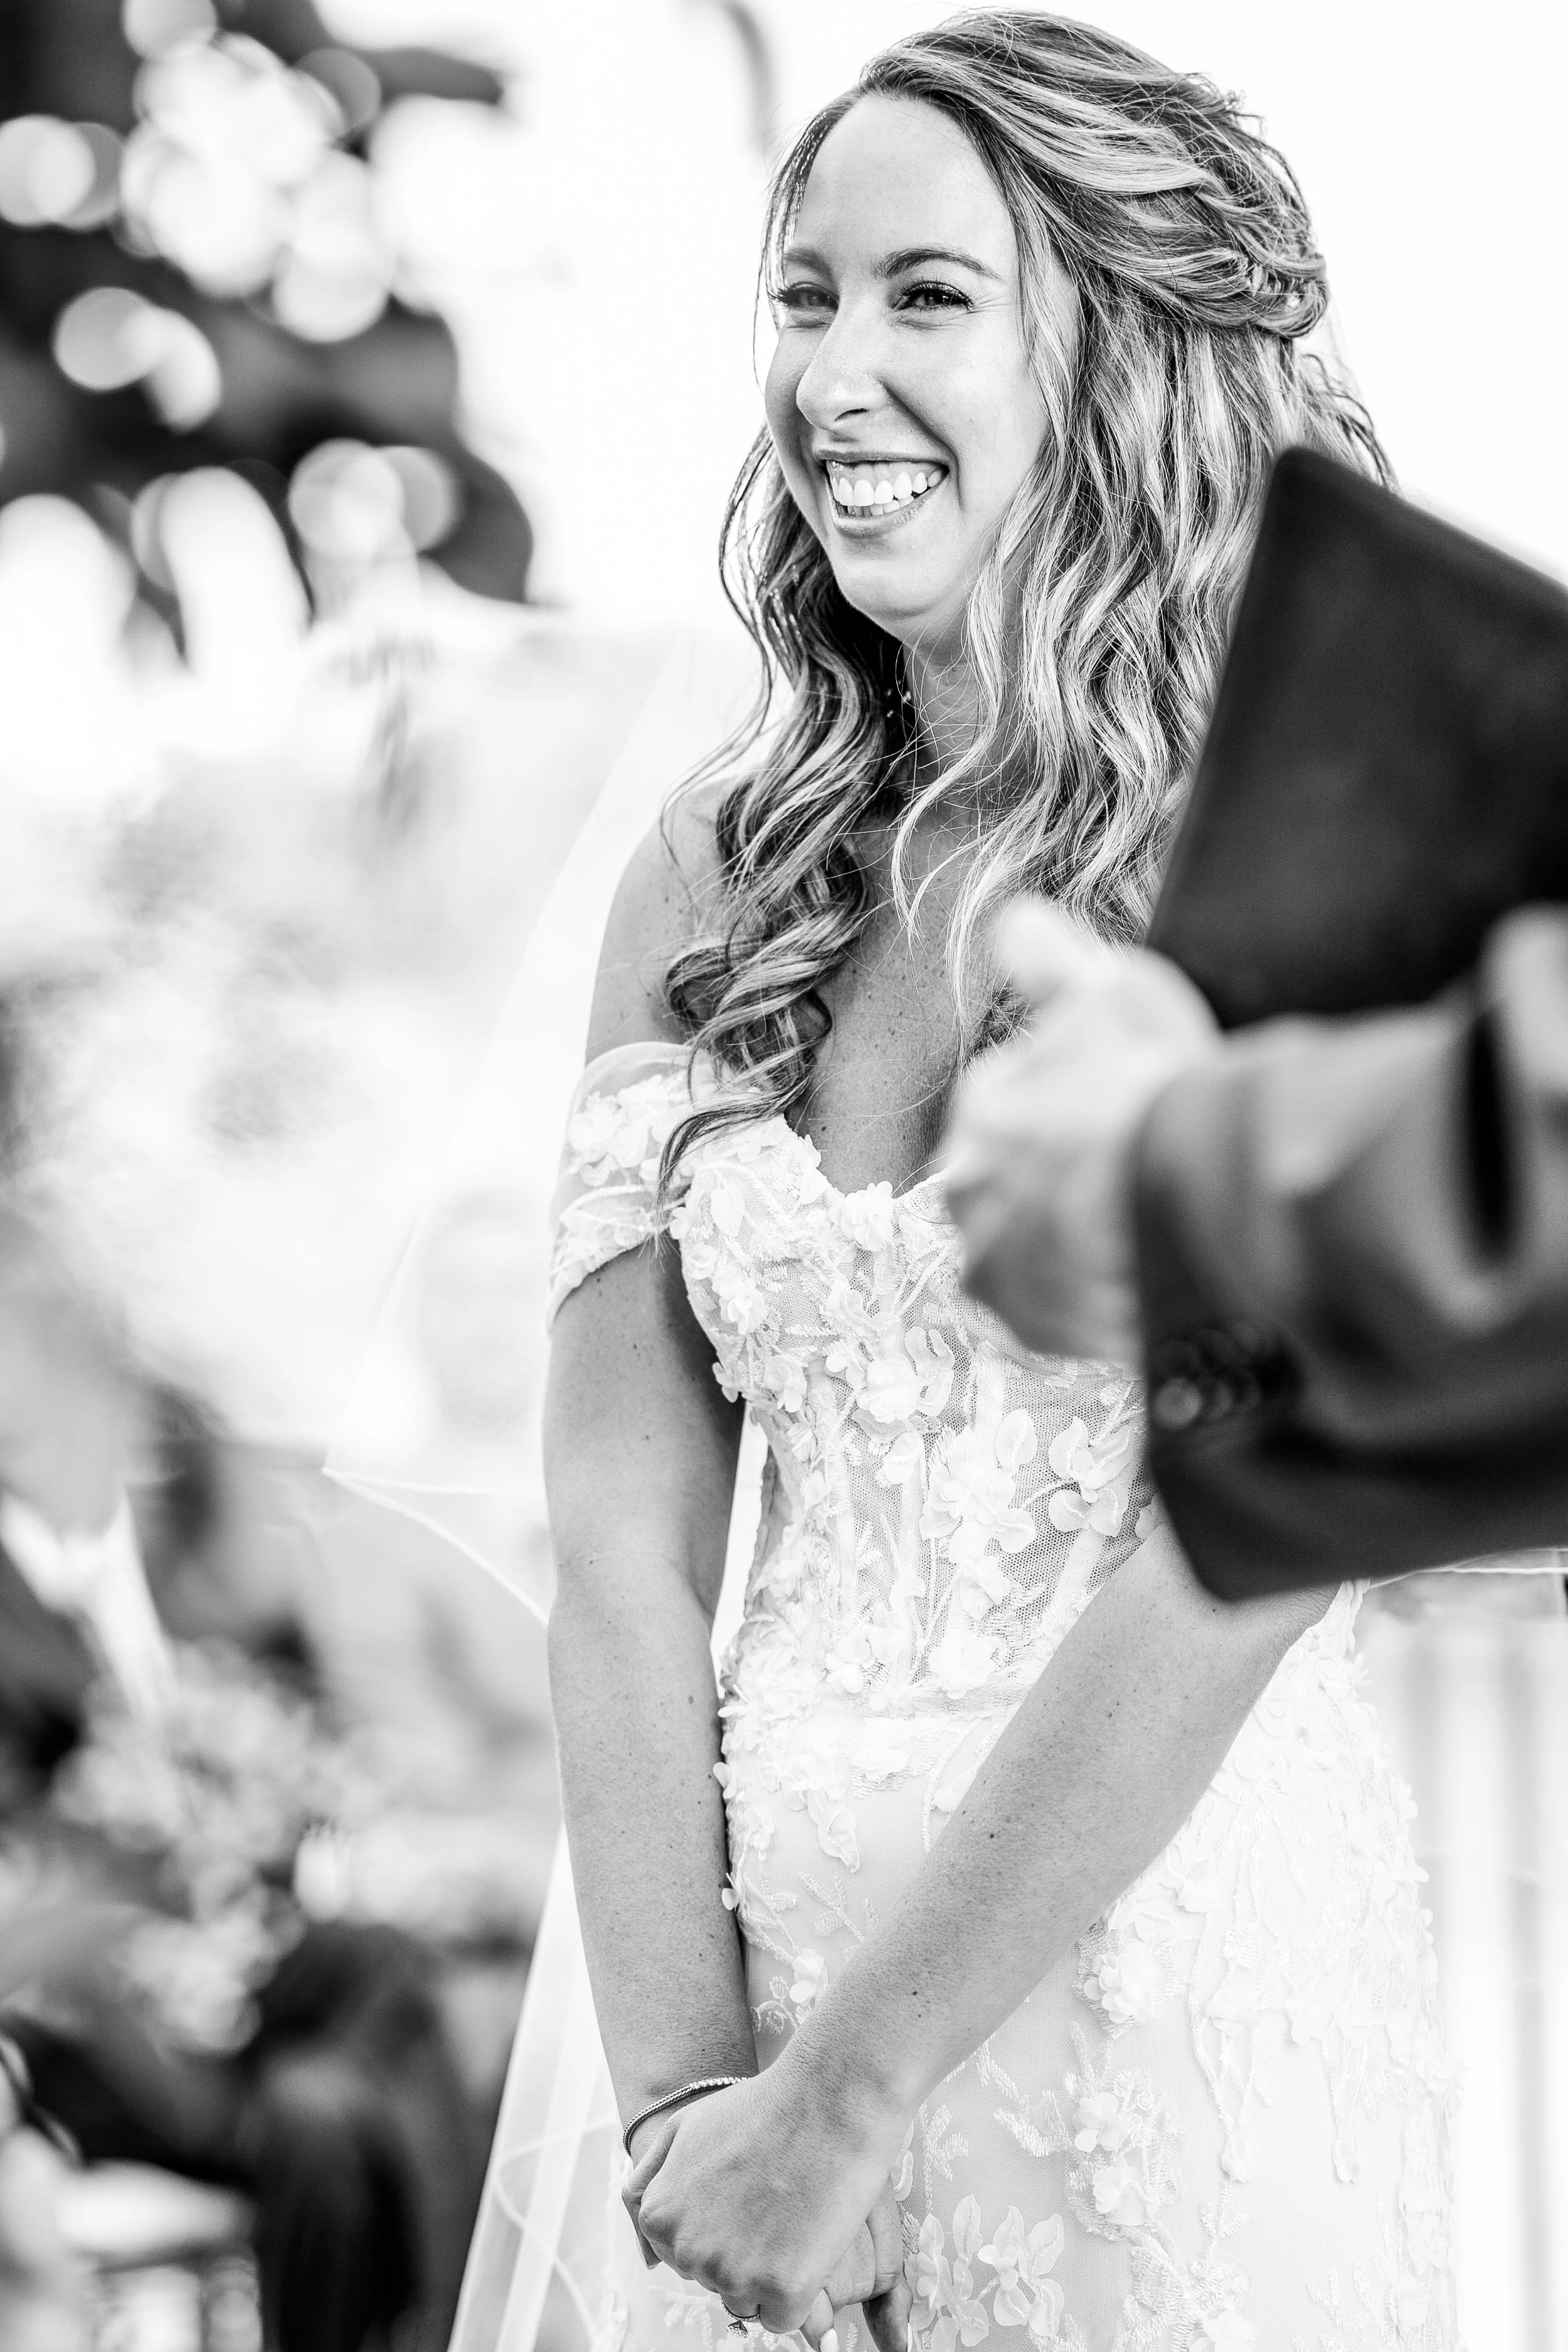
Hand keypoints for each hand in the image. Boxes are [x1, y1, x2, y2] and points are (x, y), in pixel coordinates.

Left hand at [625, 2048, 910, 2348]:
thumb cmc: (765, 2107)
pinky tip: (808, 2242)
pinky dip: (799, 2292)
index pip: (681, 2257)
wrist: (828, 2100)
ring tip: (792, 2216)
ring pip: (748, 2301)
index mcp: (660, 2217)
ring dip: (769, 2274)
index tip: (744, 2199)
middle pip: (714, 2281)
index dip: (720, 2229)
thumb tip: (636, 2208)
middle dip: (742, 2253)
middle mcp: (688, 2253)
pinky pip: (783, 2317)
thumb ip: (653, 2171)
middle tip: (773, 2203)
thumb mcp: (688, 2124)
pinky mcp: (783, 2292)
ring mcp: (735, 2276)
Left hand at [944, 899, 1218, 1361]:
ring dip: (1070, 1240)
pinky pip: (1057, 1309)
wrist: (1190, 1208)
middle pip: (1016, 1177)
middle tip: (1136, 1175)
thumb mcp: (1112, 991)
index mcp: (982, 1106)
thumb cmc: (1153, 1093)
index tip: (1127, 1113)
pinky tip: (1137, 1277)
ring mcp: (995, 1265)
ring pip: (1031, 1245)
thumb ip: (1051, 955)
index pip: (1019, 1099)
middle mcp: (967, 1188)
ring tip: (1140, 1231)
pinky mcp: (1031, 1327)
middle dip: (1062, 1176)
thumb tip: (1007, 920)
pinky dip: (1089, 1297)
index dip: (1080, 1103)